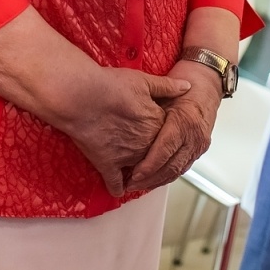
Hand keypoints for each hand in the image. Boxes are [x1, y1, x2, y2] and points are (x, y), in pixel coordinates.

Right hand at [55, 67, 188, 197]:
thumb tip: (187, 87)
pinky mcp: (107, 165)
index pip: (167, 133)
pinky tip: (119, 189)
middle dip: (151, 154)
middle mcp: (146, 144)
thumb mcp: (143, 80)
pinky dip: (118, 188)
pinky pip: (116, 183)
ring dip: (139, 173)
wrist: (82, 96)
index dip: (160, 130)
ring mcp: (127, 157)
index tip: (153, 129)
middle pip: (154, 154)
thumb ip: (167, 86)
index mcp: (157, 124)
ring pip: (139, 172)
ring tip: (136, 172)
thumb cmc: (110, 85)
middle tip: (144, 150)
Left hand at [126, 60, 220, 191]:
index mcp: (185, 121)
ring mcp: (199, 144)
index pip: (165, 150)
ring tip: (139, 186)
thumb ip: (150, 110)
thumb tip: (126, 125)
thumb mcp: (165, 90)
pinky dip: (167, 175)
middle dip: (150, 179)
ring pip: (178, 170)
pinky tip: (154, 179)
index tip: (133, 174)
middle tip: (130, 185)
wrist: (208, 78)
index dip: (148, 166)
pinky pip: (183, 166)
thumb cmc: (185, 79)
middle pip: (171, 166)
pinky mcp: (200, 148)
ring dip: (157, 181)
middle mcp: (195, 136)